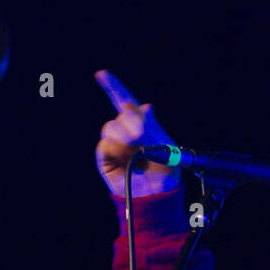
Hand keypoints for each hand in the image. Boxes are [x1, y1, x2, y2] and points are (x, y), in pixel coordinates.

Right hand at [94, 69, 180, 197]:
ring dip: (122, 133)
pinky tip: (130, 162)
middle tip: (140, 131)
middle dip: (130, 119)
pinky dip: (117, 151)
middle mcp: (126, 132)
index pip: (125, 102)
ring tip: (135, 146)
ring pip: (110, 127)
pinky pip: (105, 146)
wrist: (156, 195)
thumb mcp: (167, 148)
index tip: (102, 74)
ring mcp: (114, 144)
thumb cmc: (165, 172)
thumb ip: (155, 128)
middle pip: (121, 115)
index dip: (113, 86)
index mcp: (142, 125)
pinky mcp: (105, 157)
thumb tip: (146, 107)